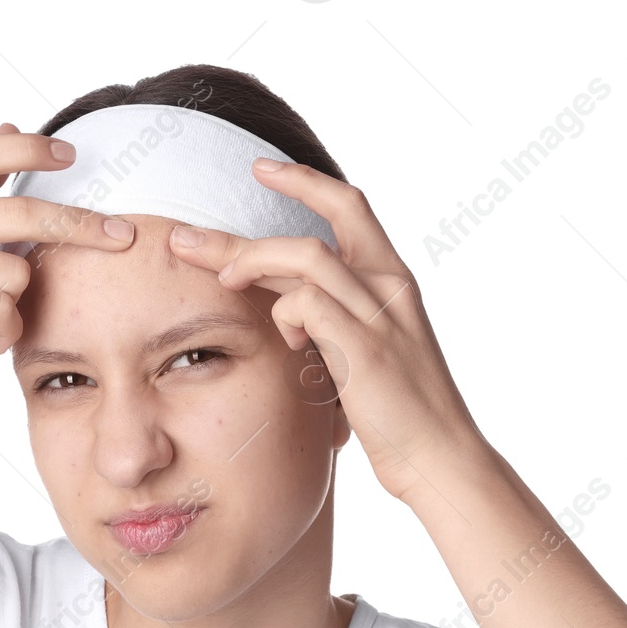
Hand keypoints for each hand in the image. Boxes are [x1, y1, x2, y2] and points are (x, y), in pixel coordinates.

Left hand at [164, 159, 489, 502]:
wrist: (440, 457)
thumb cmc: (401, 414)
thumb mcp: (365, 351)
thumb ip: (332, 321)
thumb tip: (285, 307)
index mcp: (391, 279)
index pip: (349, 206)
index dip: (305, 181)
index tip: (260, 169)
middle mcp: (388, 285)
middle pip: (314, 226)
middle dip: (244, 228)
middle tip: (186, 236)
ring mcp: (378, 315)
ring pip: (305, 256)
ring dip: (252, 261)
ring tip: (222, 280)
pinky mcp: (365, 349)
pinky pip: (308, 303)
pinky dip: (286, 314)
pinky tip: (287, 340)